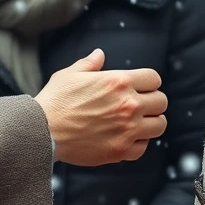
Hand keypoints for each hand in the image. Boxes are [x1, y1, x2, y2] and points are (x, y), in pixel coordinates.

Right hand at [35, 49, 166, 166]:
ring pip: (159, 125)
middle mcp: (128, 105)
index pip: (154, 78)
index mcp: (118, 82)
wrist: (42, 131)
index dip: (148, 81)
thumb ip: (89, 64)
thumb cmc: (55, 100)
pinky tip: (125, 137)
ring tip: (137, 122)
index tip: (141, 86)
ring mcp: (127, 129)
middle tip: (140, 104)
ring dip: (150, 122)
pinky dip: (138, 142)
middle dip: (152, 101)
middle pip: (161, 101)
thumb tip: (99, 54)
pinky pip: (144, 147)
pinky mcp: (121, 150)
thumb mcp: (70, 74)